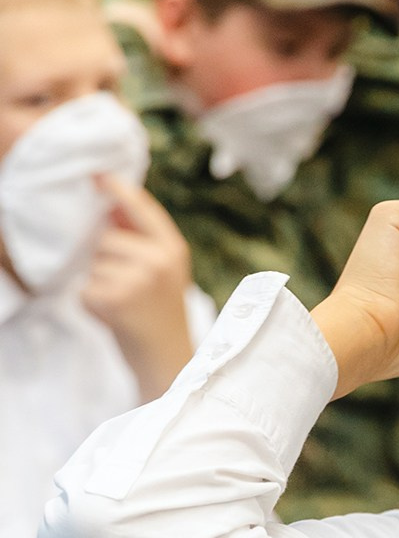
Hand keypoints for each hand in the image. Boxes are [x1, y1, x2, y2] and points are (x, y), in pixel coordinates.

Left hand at [79, 176, 193, 396]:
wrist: (169, 361)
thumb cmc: (162, 314)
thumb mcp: (164, 271)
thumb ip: (141, 238)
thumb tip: (112, 204)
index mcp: (173, 248)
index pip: (142, 208)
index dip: (118, 189)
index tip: (99, 175)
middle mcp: (159, 260)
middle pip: (106, 239)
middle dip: (107, 260)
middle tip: (129, 287)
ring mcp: (138, 279)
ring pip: (95, 263)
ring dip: (100, 283)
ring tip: (124, 303)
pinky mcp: (117, 300)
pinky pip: (86, 288)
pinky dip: (93, 304)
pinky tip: (115, 316)